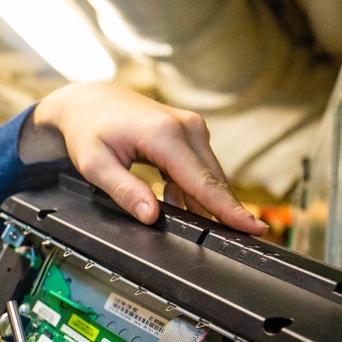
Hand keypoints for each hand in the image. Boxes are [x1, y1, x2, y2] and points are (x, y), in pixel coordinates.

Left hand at [21, 83, 267, 233]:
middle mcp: (185, 127)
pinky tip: (175, 201)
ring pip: (209, 175)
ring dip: (204, 201)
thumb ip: (125, 191)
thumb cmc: (88, 129)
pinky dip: (192, 189)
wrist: (87, 101)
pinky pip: (200, 168)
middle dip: (225, 211)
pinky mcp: (189, 132)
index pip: (202, 182)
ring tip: (197, 223)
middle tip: (240, 239)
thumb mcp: (95, 166)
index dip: (228, 209)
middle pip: (213, 180)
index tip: (254, 227)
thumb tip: (151, 216)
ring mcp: (190, 127)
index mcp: (164, 135)